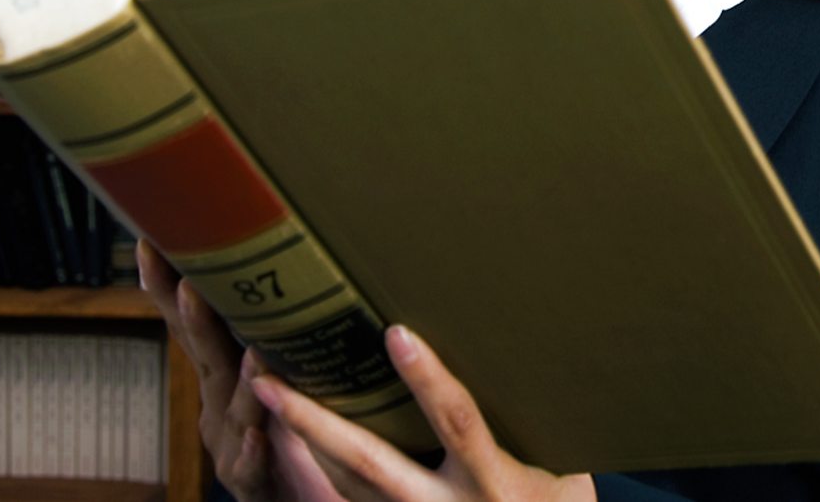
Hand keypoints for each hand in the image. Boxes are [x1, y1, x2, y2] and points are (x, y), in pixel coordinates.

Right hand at [136, 239, 342, 500]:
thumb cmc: (301, 444)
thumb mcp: (287, 379)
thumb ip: (281, 336)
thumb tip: (293, 272)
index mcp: (225, 379)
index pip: (195, 324)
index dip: (171, 286)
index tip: (152, 243)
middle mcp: (220, 408)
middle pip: (204, 354)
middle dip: (190, 315)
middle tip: (188, 274)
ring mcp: (232, 446)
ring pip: (232, 405)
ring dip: (234, 372)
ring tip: (238, 337)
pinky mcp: (256, 485)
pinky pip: (250, 466)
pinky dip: (250, 450)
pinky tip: (254, 435)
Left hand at [250, 325, 597, 501]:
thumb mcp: (556, 465)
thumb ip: (519, 420)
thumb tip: (501, 346)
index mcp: (492, 483)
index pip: (456, 422)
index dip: (428, 380)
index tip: (396, 334)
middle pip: (370, 463)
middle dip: (314, 422)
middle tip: (267, 380)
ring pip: (345, 485)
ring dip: (301, 440)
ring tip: (263, 392)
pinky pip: (347, 501)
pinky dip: (316, 468)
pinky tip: (289, 437)